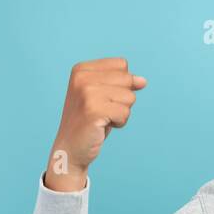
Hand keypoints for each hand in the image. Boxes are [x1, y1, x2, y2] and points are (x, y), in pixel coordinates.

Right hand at [44, 57, 146, 190]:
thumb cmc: (89, 121)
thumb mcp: (104, 95)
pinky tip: (102, 126)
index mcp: (81, 69)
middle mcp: (82, 77)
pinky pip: (125, 113)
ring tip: (102, 118)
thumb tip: (142, 81)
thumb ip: (122, 83)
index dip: (121, 84)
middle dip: (122, 99)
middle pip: (127, 79)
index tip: (102, 97)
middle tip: (102, 110)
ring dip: (121, 112)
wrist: (70, 148)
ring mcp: (87, 93)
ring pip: (129, 97)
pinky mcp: (93, 110)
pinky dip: (119, 123)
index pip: (122, 65)